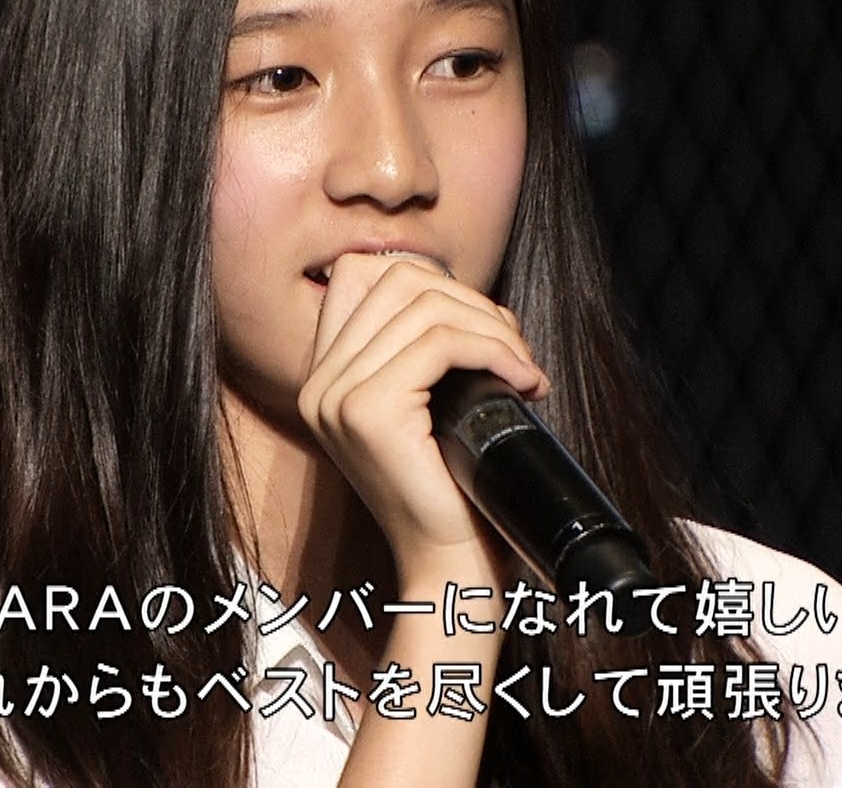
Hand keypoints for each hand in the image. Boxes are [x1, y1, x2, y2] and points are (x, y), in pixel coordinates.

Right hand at [297, 252, 548, 587]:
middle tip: (515, 352)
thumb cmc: (454, 490)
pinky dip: (494, 349)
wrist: (451, 568)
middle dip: (471, 303)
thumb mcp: (431, 408)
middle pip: (397, 279)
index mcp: (325, 378)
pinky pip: (440, 343)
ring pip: (424, 306)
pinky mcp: (368, 412)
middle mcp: (318, 384)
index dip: (430, 282)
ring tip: (523, 370)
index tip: (479, 327)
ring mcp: (336, 396)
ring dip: (493, 328)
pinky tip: (520, 380)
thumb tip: (473, 300)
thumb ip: (427, 351)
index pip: (362, 273)